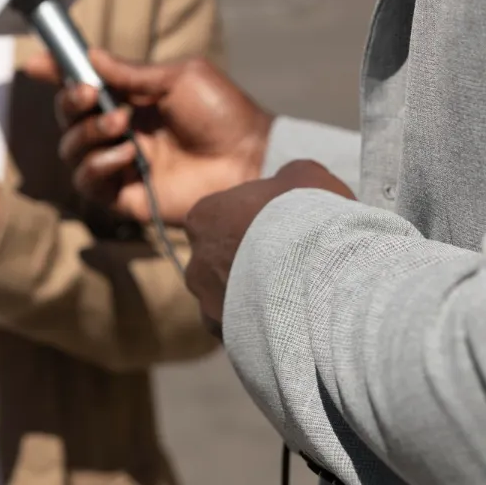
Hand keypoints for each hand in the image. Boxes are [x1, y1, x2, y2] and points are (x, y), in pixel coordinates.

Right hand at [23, 50, 273, 225]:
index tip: (36, 64)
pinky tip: (127, 156)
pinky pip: (88, 183)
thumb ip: (130, 72)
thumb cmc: (225, 114)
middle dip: (71, 104)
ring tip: (124, 127)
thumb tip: (89, 55)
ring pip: (71, 150)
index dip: (56, 75)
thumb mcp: (178, 77)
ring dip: (88, 134)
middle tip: (93, 96)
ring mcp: (121, 165)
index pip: (83, 88)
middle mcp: (120, 132)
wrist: (252, 159)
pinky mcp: (126, 196)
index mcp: (131, 101)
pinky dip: (98, 166)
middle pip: (68, 119)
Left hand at [185, 160, 354, 337]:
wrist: (319, 275)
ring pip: (230, 301)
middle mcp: (195, 263)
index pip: (222, 218)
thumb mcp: (305, 176)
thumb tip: (289, 182)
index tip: (285, 231)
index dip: (256, 223)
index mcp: (202, 218)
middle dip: (251, 264)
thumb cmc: (307, 217)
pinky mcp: (228, 338)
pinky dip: (263, 330)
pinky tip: (292, 325)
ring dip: (256, 300)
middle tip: (292, 268)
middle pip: (222, 262)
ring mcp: (208, 304)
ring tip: (297, 301)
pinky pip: (244, 333)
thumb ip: (289, 177)